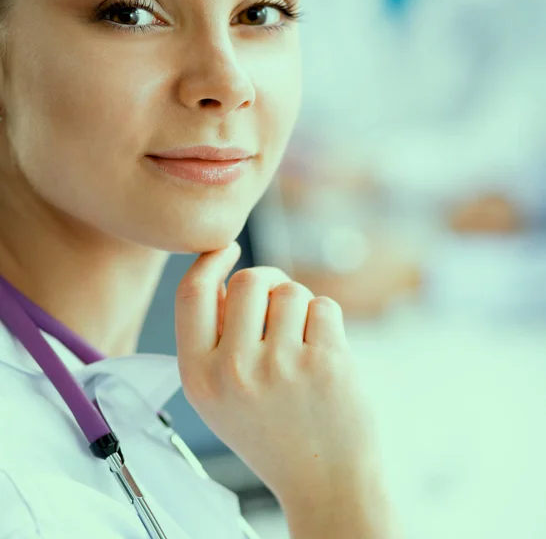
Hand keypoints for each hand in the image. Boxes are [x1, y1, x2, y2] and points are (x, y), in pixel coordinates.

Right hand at [174, 242, 373, 503]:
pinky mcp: (325, 363)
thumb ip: (213, 340)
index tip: (227, 249)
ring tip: (303, 344)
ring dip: (300, 307)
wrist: (325, 482)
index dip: (210, 261)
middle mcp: (233, 371)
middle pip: (249, 280)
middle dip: (270, 283)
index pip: (191, 294)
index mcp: (198, 377)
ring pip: (291, 291)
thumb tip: (227, 277)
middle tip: (282, 307)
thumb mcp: (219, 397)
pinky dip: (327, 321)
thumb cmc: (273, 430)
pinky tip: (325, 355)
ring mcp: (280, 367)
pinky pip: (324, 306)